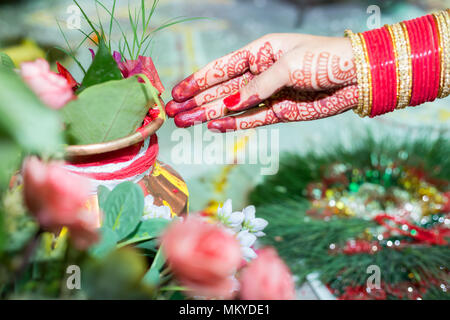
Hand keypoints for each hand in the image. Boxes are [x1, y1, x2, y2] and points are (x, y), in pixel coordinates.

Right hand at [166, 33, 357, 131]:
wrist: (357, 76)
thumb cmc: (323, 58)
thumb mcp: (288, 65)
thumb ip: (257, 86)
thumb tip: (230, 106)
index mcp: (259, 52)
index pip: (221, 68)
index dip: (197, 81)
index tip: (176, 92)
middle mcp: (260, 74)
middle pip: (221, 90)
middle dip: (196, 102)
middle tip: (173, 114)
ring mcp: (268, 95)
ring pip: (232, 107)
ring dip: (208, 115)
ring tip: (185, 123)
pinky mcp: (280, 112)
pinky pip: (251, 120)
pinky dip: (233, 124)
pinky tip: (214, 128)